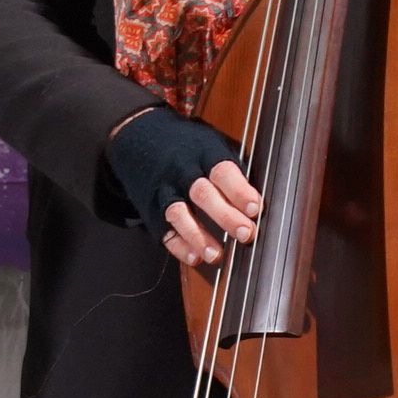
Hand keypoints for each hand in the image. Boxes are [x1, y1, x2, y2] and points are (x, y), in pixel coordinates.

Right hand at [107, 107, 262, 272]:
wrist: (137, 139)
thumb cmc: (187, 147)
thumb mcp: (211, 145)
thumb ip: (232, 171)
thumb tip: (260, 202)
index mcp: (202, 153)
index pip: (222, 172)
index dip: (239, 191)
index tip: (255, 208)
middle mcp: (181, 172)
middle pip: (202, 194)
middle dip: (225, 216)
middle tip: (246, 234)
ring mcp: (163, 191)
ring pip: (178, 214)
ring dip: (197, 236)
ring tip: (216, 255)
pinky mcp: (151, 209)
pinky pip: (162, 230)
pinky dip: (178, 246)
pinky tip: (194, 258)